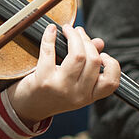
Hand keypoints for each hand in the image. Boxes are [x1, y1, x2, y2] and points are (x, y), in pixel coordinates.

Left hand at [4, 23, 120, 124]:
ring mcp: (61, 88)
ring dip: (73, 36)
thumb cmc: (52, 93)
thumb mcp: (73, 84)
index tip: (102, 54)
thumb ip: (88, 65)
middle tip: (78, 32)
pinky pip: (50, 52)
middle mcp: (78, 95)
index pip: (111, 82)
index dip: (111, 64)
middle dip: (86, 40)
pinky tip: (51, 30)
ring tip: (68, 29)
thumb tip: (99, 42)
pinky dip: (50, 37)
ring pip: (78, 55)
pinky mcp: (43, 80)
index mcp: (88, 97)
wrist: (27, 108)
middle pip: (93, 60)